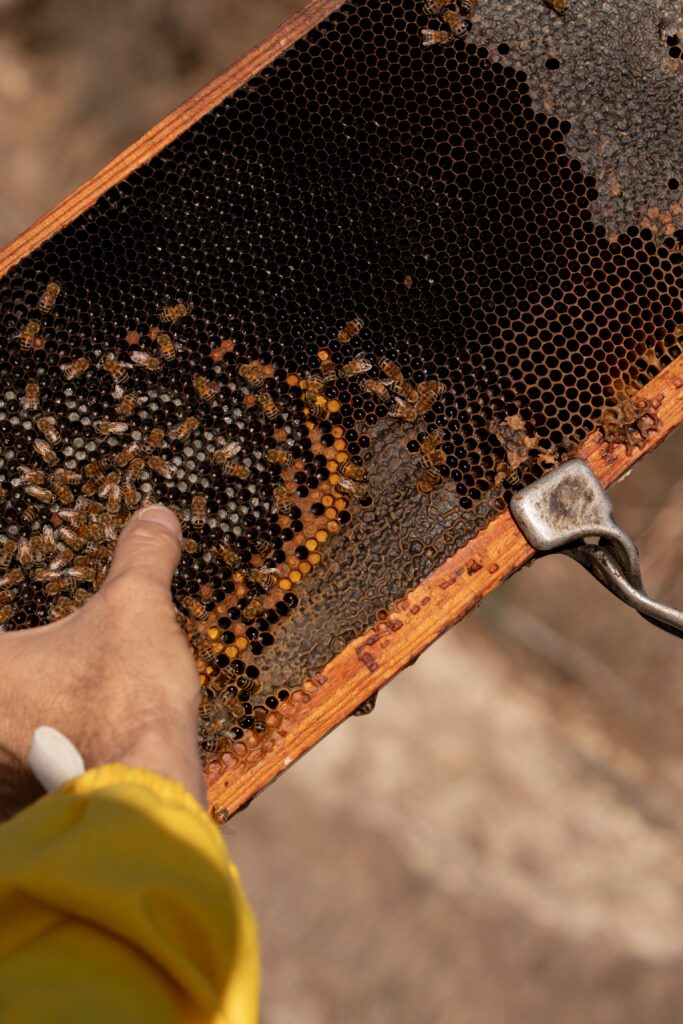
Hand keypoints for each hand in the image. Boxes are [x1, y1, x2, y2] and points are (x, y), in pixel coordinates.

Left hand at [0, 506, 203, 818]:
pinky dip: (35, 755)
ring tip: (53, 698)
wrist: (148, 789)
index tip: (24, 627)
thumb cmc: (126, 698)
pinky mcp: (22, 804)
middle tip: (46, 658)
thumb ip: (140, 557)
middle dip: (19, 671)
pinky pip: (20, 770)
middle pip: (3, 676)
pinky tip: (71, 738)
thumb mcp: (137, 607)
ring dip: (25, 715)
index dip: (11, 635)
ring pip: (7, 732)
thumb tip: (155, 517)